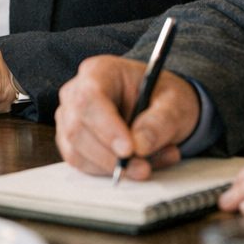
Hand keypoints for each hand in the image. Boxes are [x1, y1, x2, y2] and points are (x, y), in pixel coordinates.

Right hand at [55, 55, 198, 177]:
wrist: (158, 107)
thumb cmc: (162, 98)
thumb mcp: (174, 103)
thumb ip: (159, 122)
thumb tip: (139, 146)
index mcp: (100, 71)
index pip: (89, 97)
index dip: (105, 126)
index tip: (128, 150)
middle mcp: (76, 91)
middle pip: (77, 127)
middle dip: (110, 156)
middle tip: (143, 168)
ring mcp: (69, 117)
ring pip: (75, 150)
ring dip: (112, 167)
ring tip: (148, 163)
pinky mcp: (71, 141)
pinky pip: (81, 164)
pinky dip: (108, 172)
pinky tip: (133, 165)